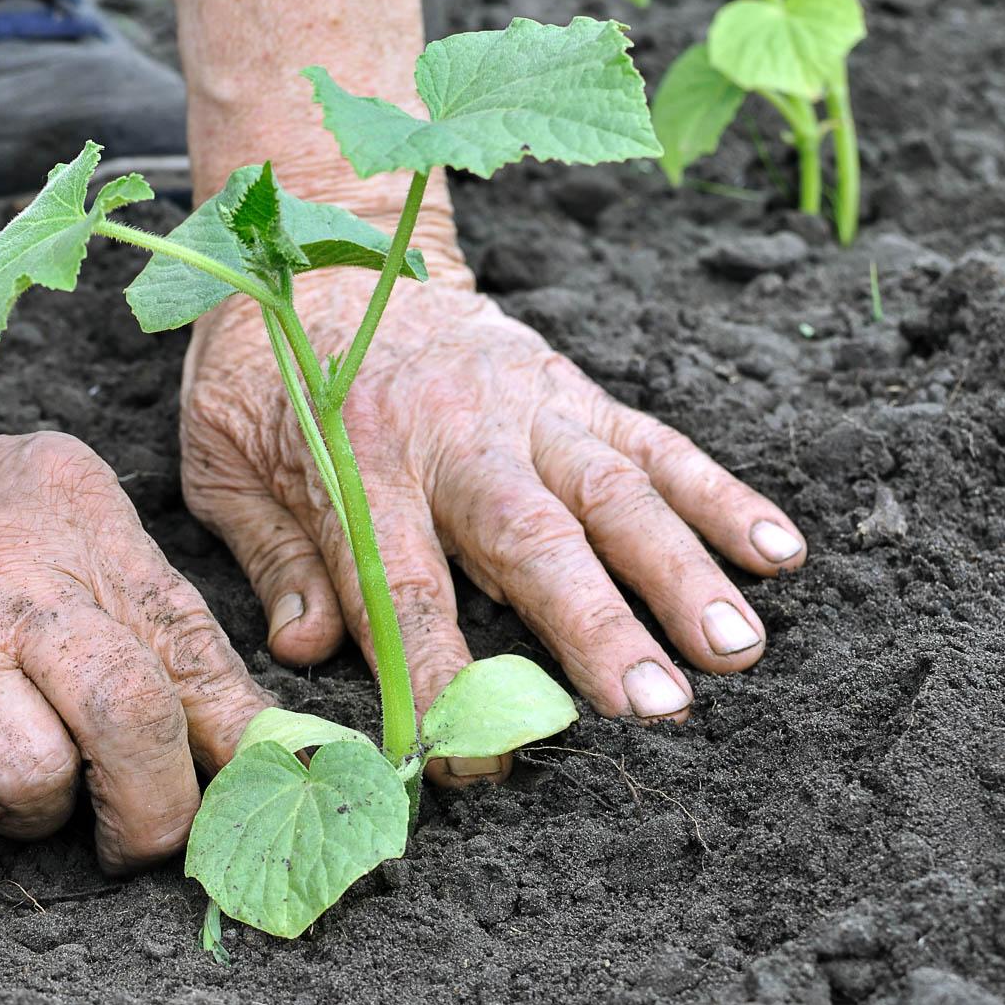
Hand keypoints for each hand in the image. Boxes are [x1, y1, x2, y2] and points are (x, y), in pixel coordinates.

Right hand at [0, 389, 265, 869]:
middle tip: (135, 836)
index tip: (242, 792)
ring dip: (25, 815)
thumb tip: (244, 739)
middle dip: (153, 811)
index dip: (235, 742)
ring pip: (30, 783)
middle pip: (130, 718)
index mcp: (74, 518)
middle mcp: (2, 574)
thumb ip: (140, 611)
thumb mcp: (48, 517)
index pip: (190, 647)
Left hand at [180, 254, 805, 781]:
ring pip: (616, 492)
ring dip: (681, 572)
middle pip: (534, 541)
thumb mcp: (224, 459)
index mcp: (357, 458)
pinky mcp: (574, 389)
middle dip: (598, 628)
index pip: (403, 586)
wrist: (324, 244)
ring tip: (737, 649)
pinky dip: (721, 495)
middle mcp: (455, 432)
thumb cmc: (267, 370)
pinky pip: (657, 442)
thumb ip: (273, 556)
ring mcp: (528, 407)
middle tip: (657, 708)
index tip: (469, 759)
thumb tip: (308, 652)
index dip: (438, 678)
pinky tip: (780, 552)